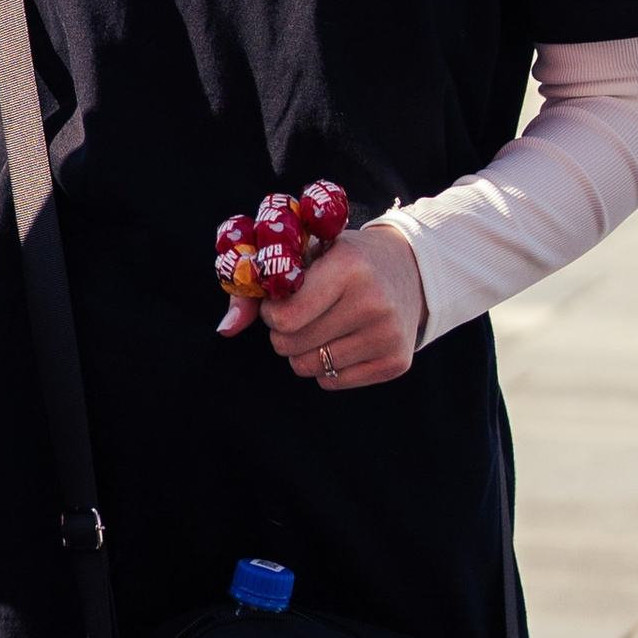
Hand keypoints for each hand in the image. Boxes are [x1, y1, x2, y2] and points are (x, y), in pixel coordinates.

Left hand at [263, 221, 425, 392]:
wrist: (412, 268)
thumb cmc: (344, 258)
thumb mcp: (304, 254)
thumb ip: (255, 288)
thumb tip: (225, 330)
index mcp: (348, 267)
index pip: (285, 316)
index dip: (272, 312)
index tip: (282, 299)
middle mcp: (373, 302)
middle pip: (291, 345)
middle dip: (285, 332)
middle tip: (303, 312)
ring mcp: (387, 336)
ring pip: (309, 368)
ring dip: (304, 350)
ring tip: (324, 324)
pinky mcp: (395, 363)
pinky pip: (332, 383)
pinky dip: (327, 367)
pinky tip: (344, 339)